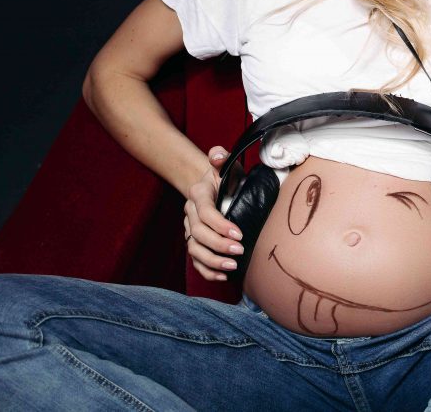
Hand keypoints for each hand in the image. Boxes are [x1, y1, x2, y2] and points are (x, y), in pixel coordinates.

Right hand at [183, 146, 243, 280]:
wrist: (212, 185)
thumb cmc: (224, 176)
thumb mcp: (226, 164)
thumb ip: (222, 157)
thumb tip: (217, 154)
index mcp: (198, 194)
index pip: (205, 213)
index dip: (220, 225)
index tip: (239, 233)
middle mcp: (190, 213)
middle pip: (198, 234)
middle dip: (219, 245)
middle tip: (240, 250)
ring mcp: (190, 229)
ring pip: (194, 250)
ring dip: (213, 261)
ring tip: (233, 266)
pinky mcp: (194, 242)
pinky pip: (195, 261)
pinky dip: (207, 271)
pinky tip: (223, 276)